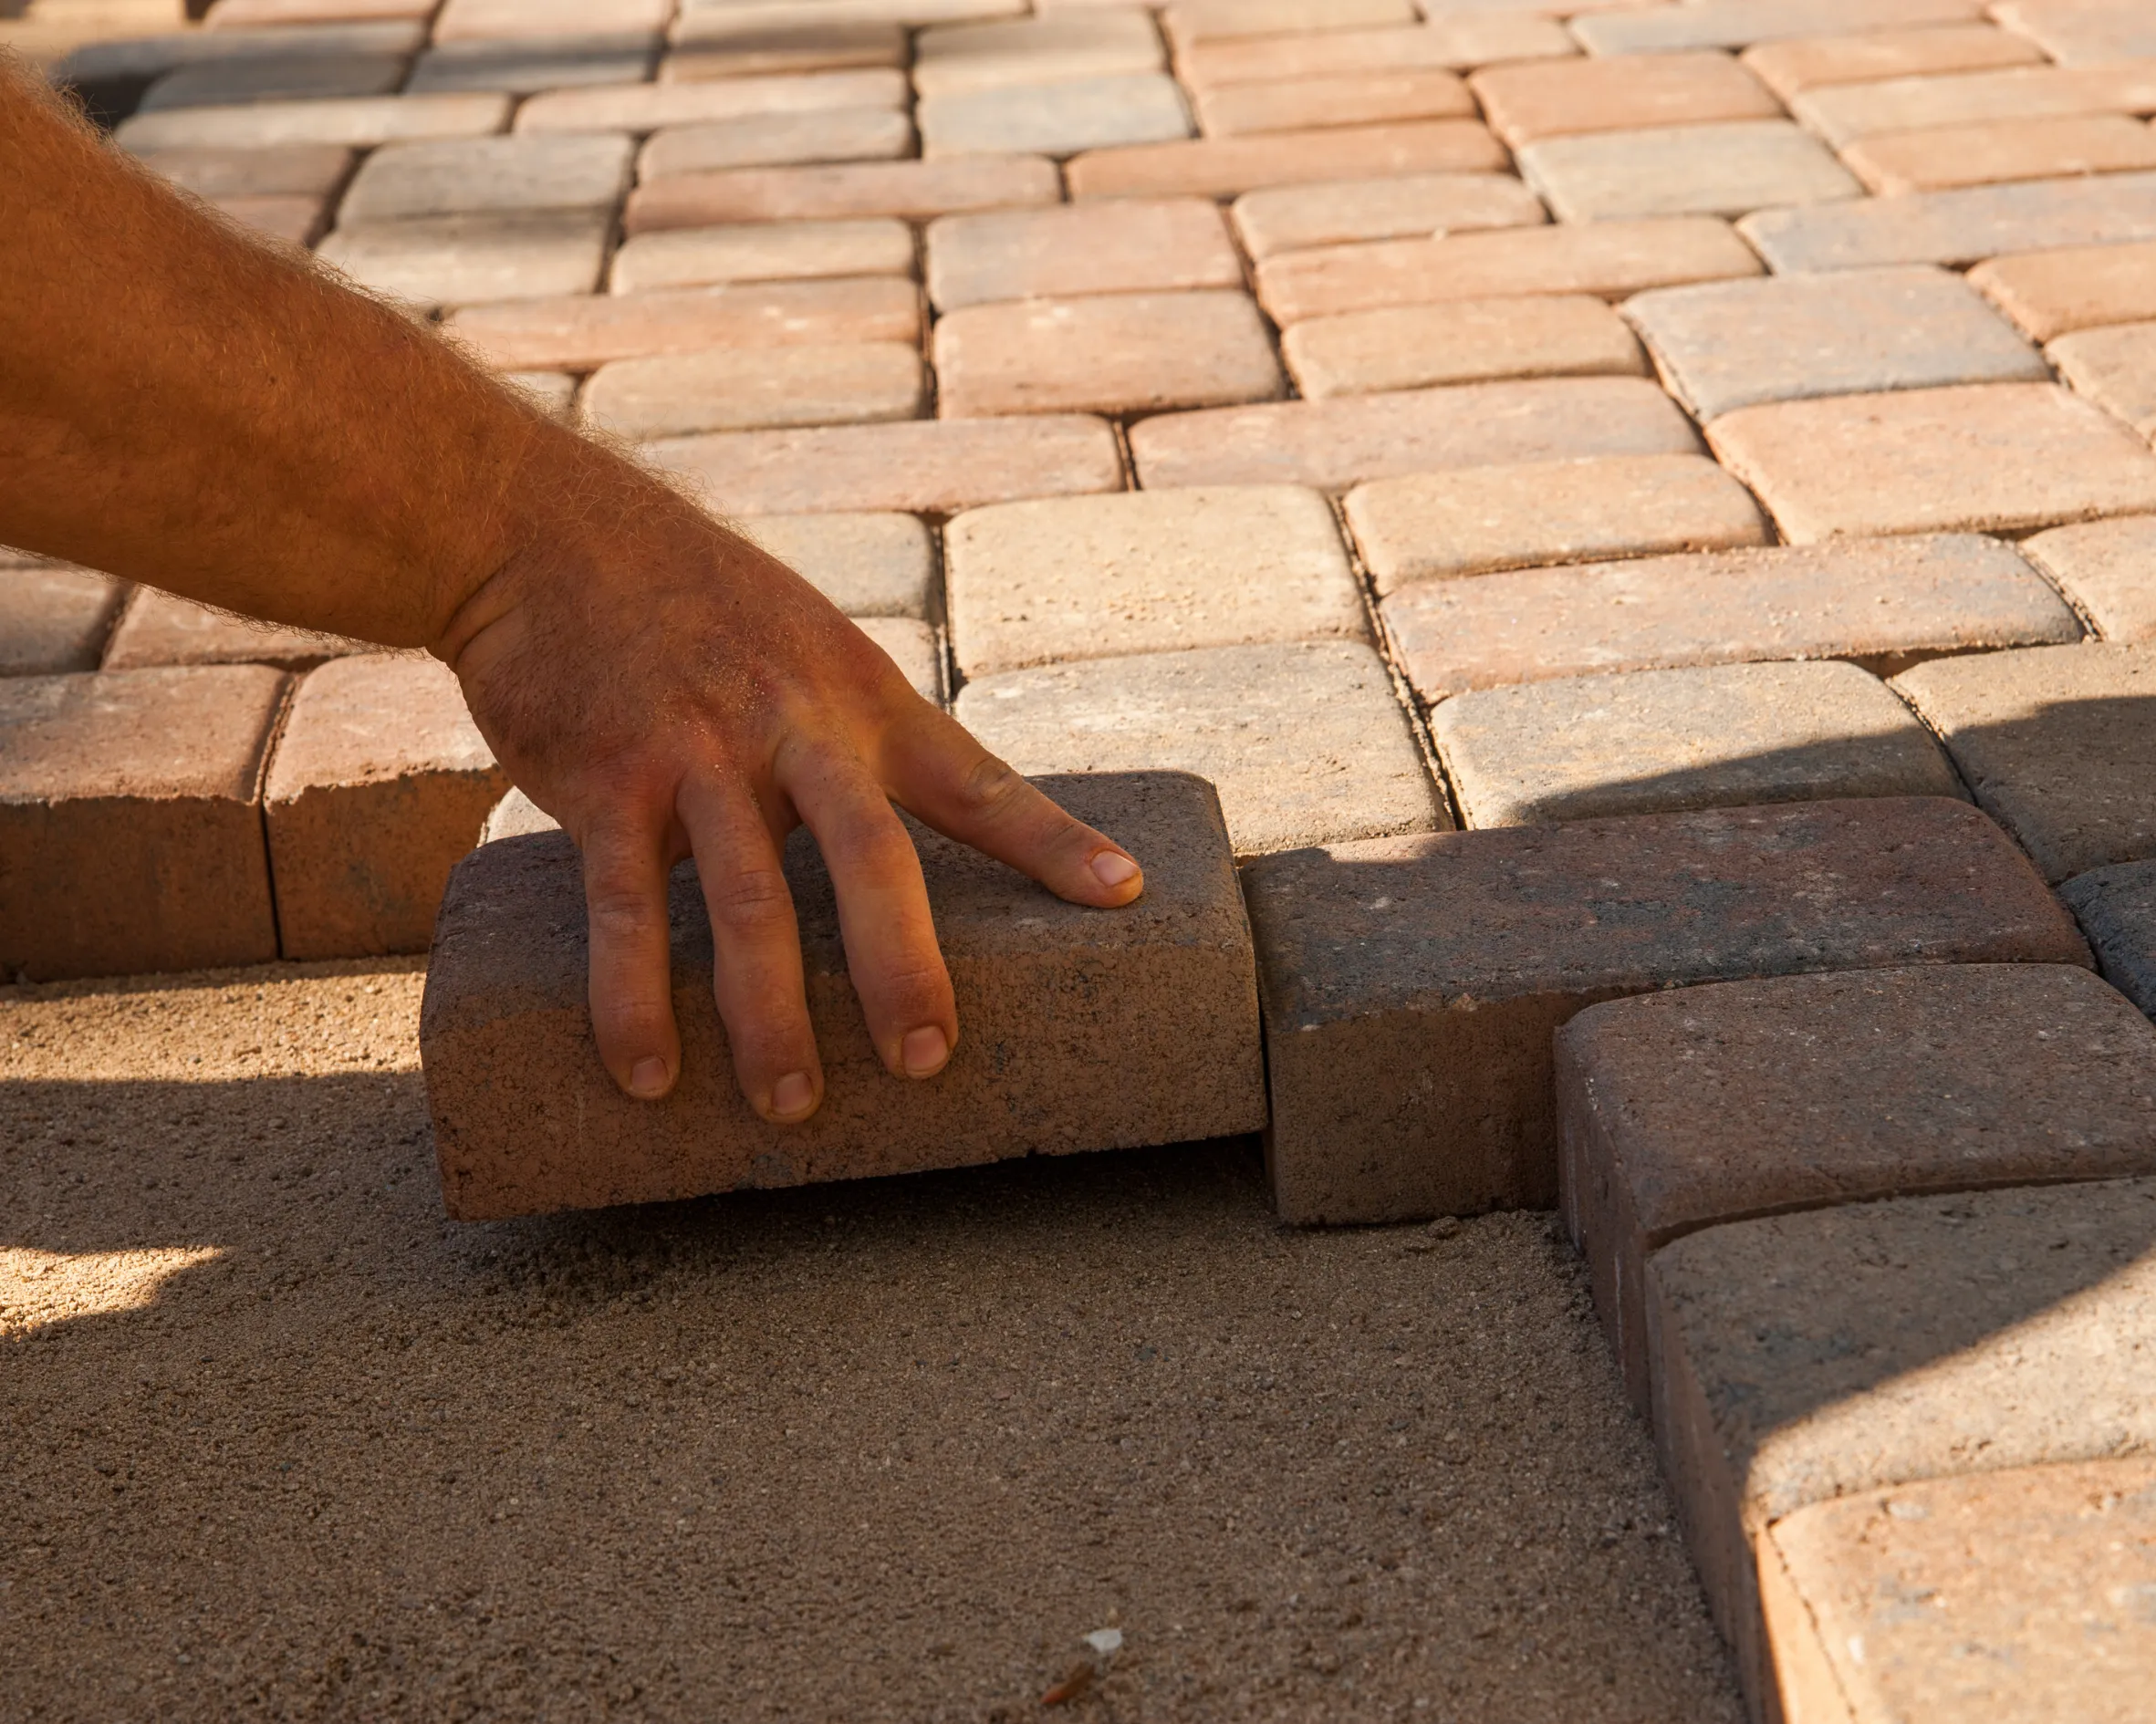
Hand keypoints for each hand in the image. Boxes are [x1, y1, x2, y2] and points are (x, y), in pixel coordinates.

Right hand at [433, 450, 1144, 1122]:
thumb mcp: (804, 645)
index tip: (1122, 893)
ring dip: (770, 1015)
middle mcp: (793, 724)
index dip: (1052, 839)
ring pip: (751, 901)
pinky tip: (648, 1073)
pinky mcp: (606, 779)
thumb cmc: (691, 602)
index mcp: (861, 698)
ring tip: (792, 1104)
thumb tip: (899, 839)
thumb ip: (854, 737)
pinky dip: (636, 998)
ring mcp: (698, 753)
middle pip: (871, 856)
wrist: (544, 530)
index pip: (976, 779)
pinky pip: (626, 907)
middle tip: (927, 1061)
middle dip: (903, 966)